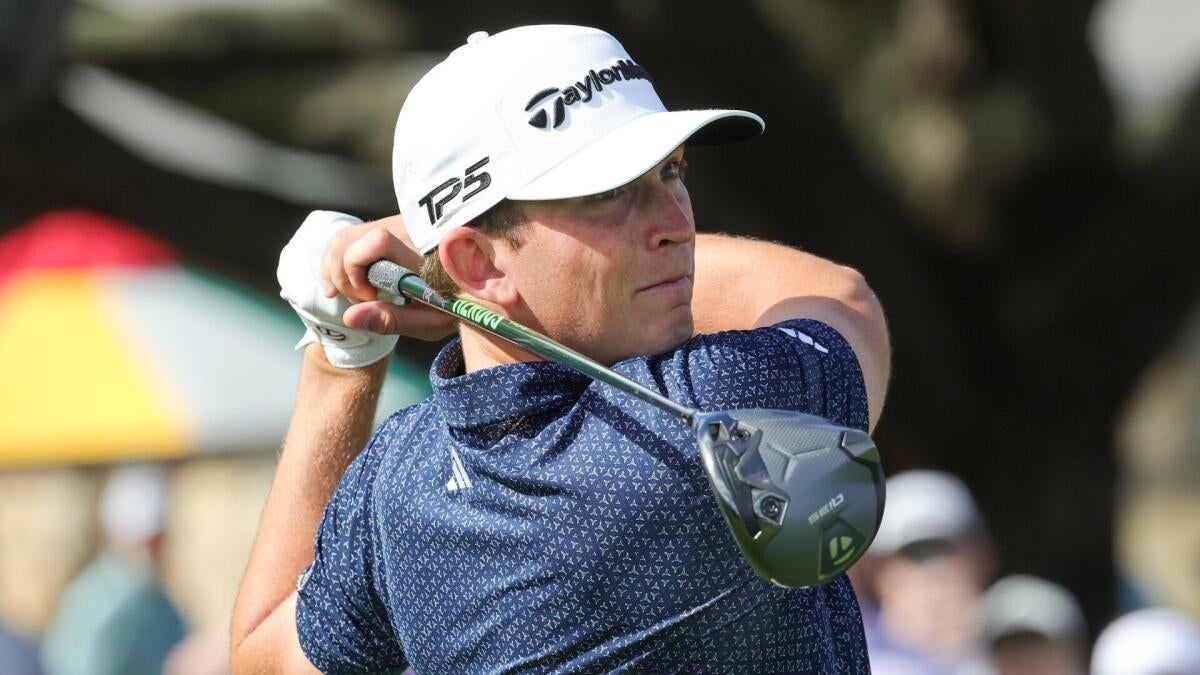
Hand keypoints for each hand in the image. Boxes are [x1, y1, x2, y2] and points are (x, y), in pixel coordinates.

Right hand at [320, 214, 456, 341]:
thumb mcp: (429, 321)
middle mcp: (404, 231)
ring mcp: (393, 225)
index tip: (370, 296)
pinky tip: (345, 284)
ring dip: (337, 268)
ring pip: (344, 237)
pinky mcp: (387, 227)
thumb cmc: (457, 306)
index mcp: (420, 254)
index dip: (358, 267)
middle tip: (364, 299)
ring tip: (357, 293)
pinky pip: (350, 237)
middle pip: (348, 239)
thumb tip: (349, 317)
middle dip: (342, 274)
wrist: (478, 284)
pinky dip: (339, 260)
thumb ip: (392, 320)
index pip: (379, 240)